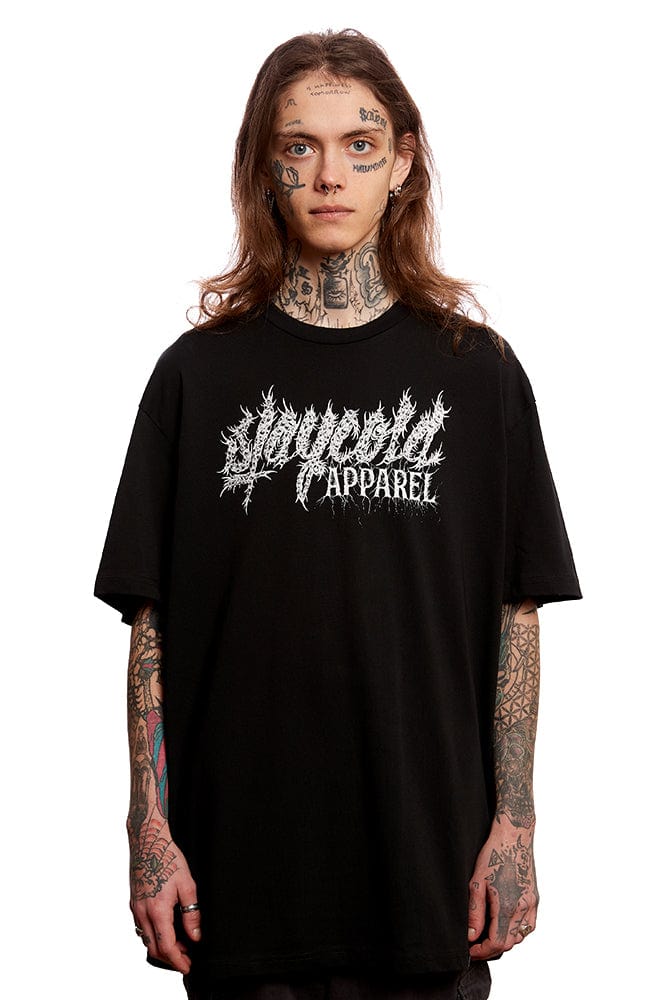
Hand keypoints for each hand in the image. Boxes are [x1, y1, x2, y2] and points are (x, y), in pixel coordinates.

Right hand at [129, 814, 200, 973]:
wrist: (147, 840)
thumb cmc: (168, 858)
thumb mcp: (187, 885)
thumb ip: (191, 913)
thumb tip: (195, 936)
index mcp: (157, 910)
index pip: (166, 947)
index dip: (178, 961)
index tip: (188, 967)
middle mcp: (142, 913)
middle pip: (154, 948)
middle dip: (171, 958)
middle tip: (187, 958)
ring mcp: (135, 909)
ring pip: (146, 939)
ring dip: (162, 946)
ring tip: (180, 944)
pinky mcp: (133, 903)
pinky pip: (141, 928)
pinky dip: (153, 935)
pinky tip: (166, 928)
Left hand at [467, 817, 537, 959]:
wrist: (514, 836)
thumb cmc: (493, 855)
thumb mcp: (476, 883)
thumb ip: (475, 913)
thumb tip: (471, 937)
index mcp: (508, 906)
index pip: (497, 943)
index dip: (482, 951)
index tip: (470, 950)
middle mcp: (523, 908)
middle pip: (509, 943)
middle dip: (491, 949)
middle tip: (475, 945)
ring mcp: (532, 904)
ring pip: (520, 936)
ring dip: (504, 941)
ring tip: (487, 935)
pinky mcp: (535, 898)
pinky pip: (529, 925)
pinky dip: (517, 932)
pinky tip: (504, 925)